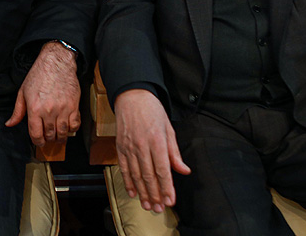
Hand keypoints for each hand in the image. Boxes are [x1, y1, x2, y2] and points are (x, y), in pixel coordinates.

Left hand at [6, 41, 79, 145]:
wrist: (56, 62)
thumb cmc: (39, 75)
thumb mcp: (23, 92)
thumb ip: (17, 111)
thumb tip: (10, 124)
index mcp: (34, 109)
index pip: (36, 134)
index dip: (37, 142)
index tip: (39, 142)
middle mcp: (48, 111)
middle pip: (49, 134)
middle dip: (48, 139)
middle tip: (48, 138)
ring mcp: (62, 109)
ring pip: (63, 132)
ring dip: (60, 138)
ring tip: (58, 137)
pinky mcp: (74, 105)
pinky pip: (75, 124)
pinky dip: (72, 129)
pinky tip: (68, 128)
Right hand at [114, 89, 189, 212]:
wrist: (132, 97)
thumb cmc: (153, 111)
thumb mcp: (169, 128)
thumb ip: (175, 152)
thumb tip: (184, 170)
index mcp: (157, 140)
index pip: (163, 169)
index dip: (167, 187)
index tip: (170, 200)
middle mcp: (142, 145)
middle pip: (149, 176)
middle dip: (155, 194)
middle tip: (159, 208)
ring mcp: (129, 147)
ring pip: (136, 175)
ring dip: (143, 192)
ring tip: (148, 205)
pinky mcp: (120, 147)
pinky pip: (124, 168)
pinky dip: (128, 182)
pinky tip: (133, 193)